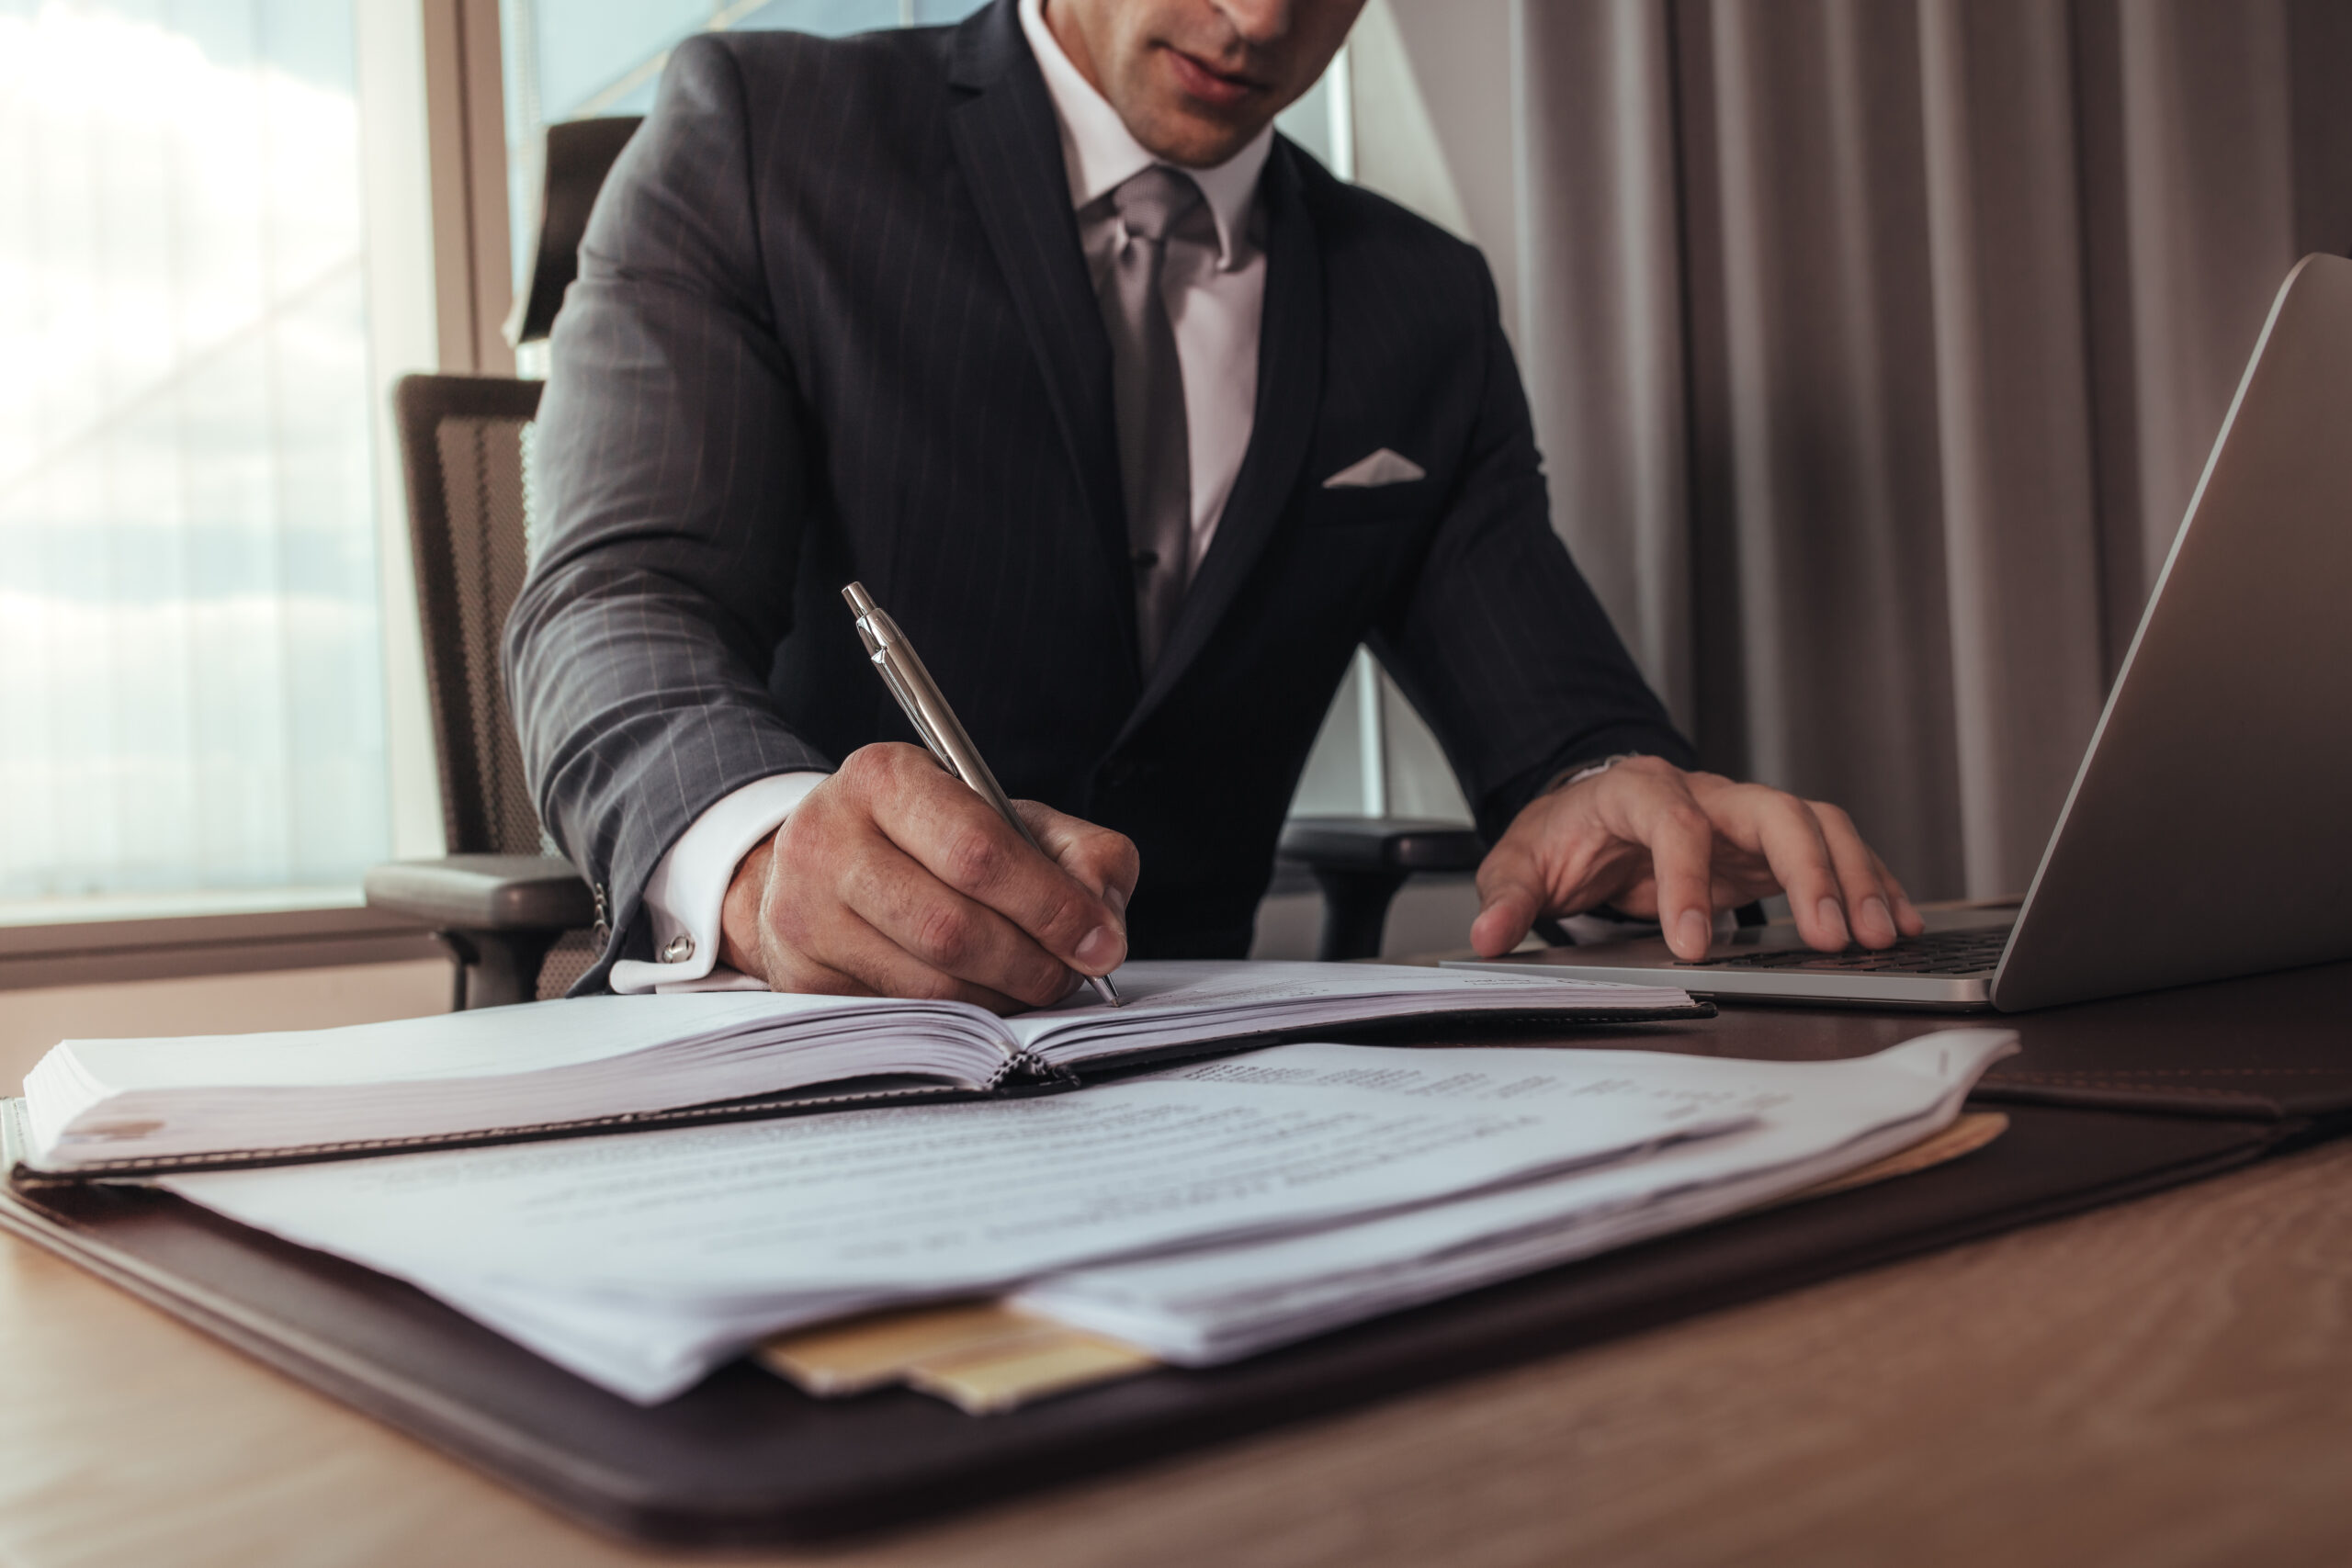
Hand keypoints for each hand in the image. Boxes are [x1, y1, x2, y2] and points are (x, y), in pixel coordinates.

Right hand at [719, 744, 1139, 1012]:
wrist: (824, 861)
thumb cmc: (930, 837)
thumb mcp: (1006, 817)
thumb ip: (1077, 853)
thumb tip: (1103, 927)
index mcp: (884, 778)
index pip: (977, 851)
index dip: (1050, 905)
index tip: (1100, 942)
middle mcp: (827, 840)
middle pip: (951, 929)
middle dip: (1032, 963)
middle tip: (1071, 974)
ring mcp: (803, 914)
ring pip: (929, 986)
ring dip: (1003, 998)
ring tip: (1033, 983)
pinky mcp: (801, 977)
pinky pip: (904, 1017)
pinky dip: (963, 1017)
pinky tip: (984, 996)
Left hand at [1469, 756, 1924, 961]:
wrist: (1587, 811)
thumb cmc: (1562, 834)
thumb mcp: (1519, 861)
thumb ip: (1507, 896)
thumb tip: (1489, 932)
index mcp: (1639, 791)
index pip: (1673, 823)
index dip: (1686, 880)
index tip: (1691, 943)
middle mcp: (1706, 795)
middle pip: (1774, 810)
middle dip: (1809, 870)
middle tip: (1829, 936)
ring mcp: (1744, 818)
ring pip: (1817, 825)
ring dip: (1855, 876)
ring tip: (1878, 935)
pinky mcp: (1769, 847)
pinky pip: (1834, 851)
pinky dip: (1871, 882)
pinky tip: (1897, 922)